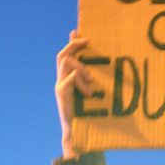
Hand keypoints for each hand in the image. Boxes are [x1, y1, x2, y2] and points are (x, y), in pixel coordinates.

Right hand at [56, 30, 92, 158]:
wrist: (77, 134)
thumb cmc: (88, 116)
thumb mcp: (92, 95)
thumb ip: (92, 82)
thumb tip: (105, 74)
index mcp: (67, 79)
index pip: (66, 55)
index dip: (71, 42)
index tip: (77, 30)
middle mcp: (60, 80)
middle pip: (62, 55)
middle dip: (73, 45)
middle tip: (88, 41)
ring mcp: (59, 86)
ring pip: (66, 63)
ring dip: (80, 66)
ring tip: (91, 78)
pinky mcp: (61, 93)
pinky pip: (70, 78)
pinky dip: (81, 82)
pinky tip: (89, 93)